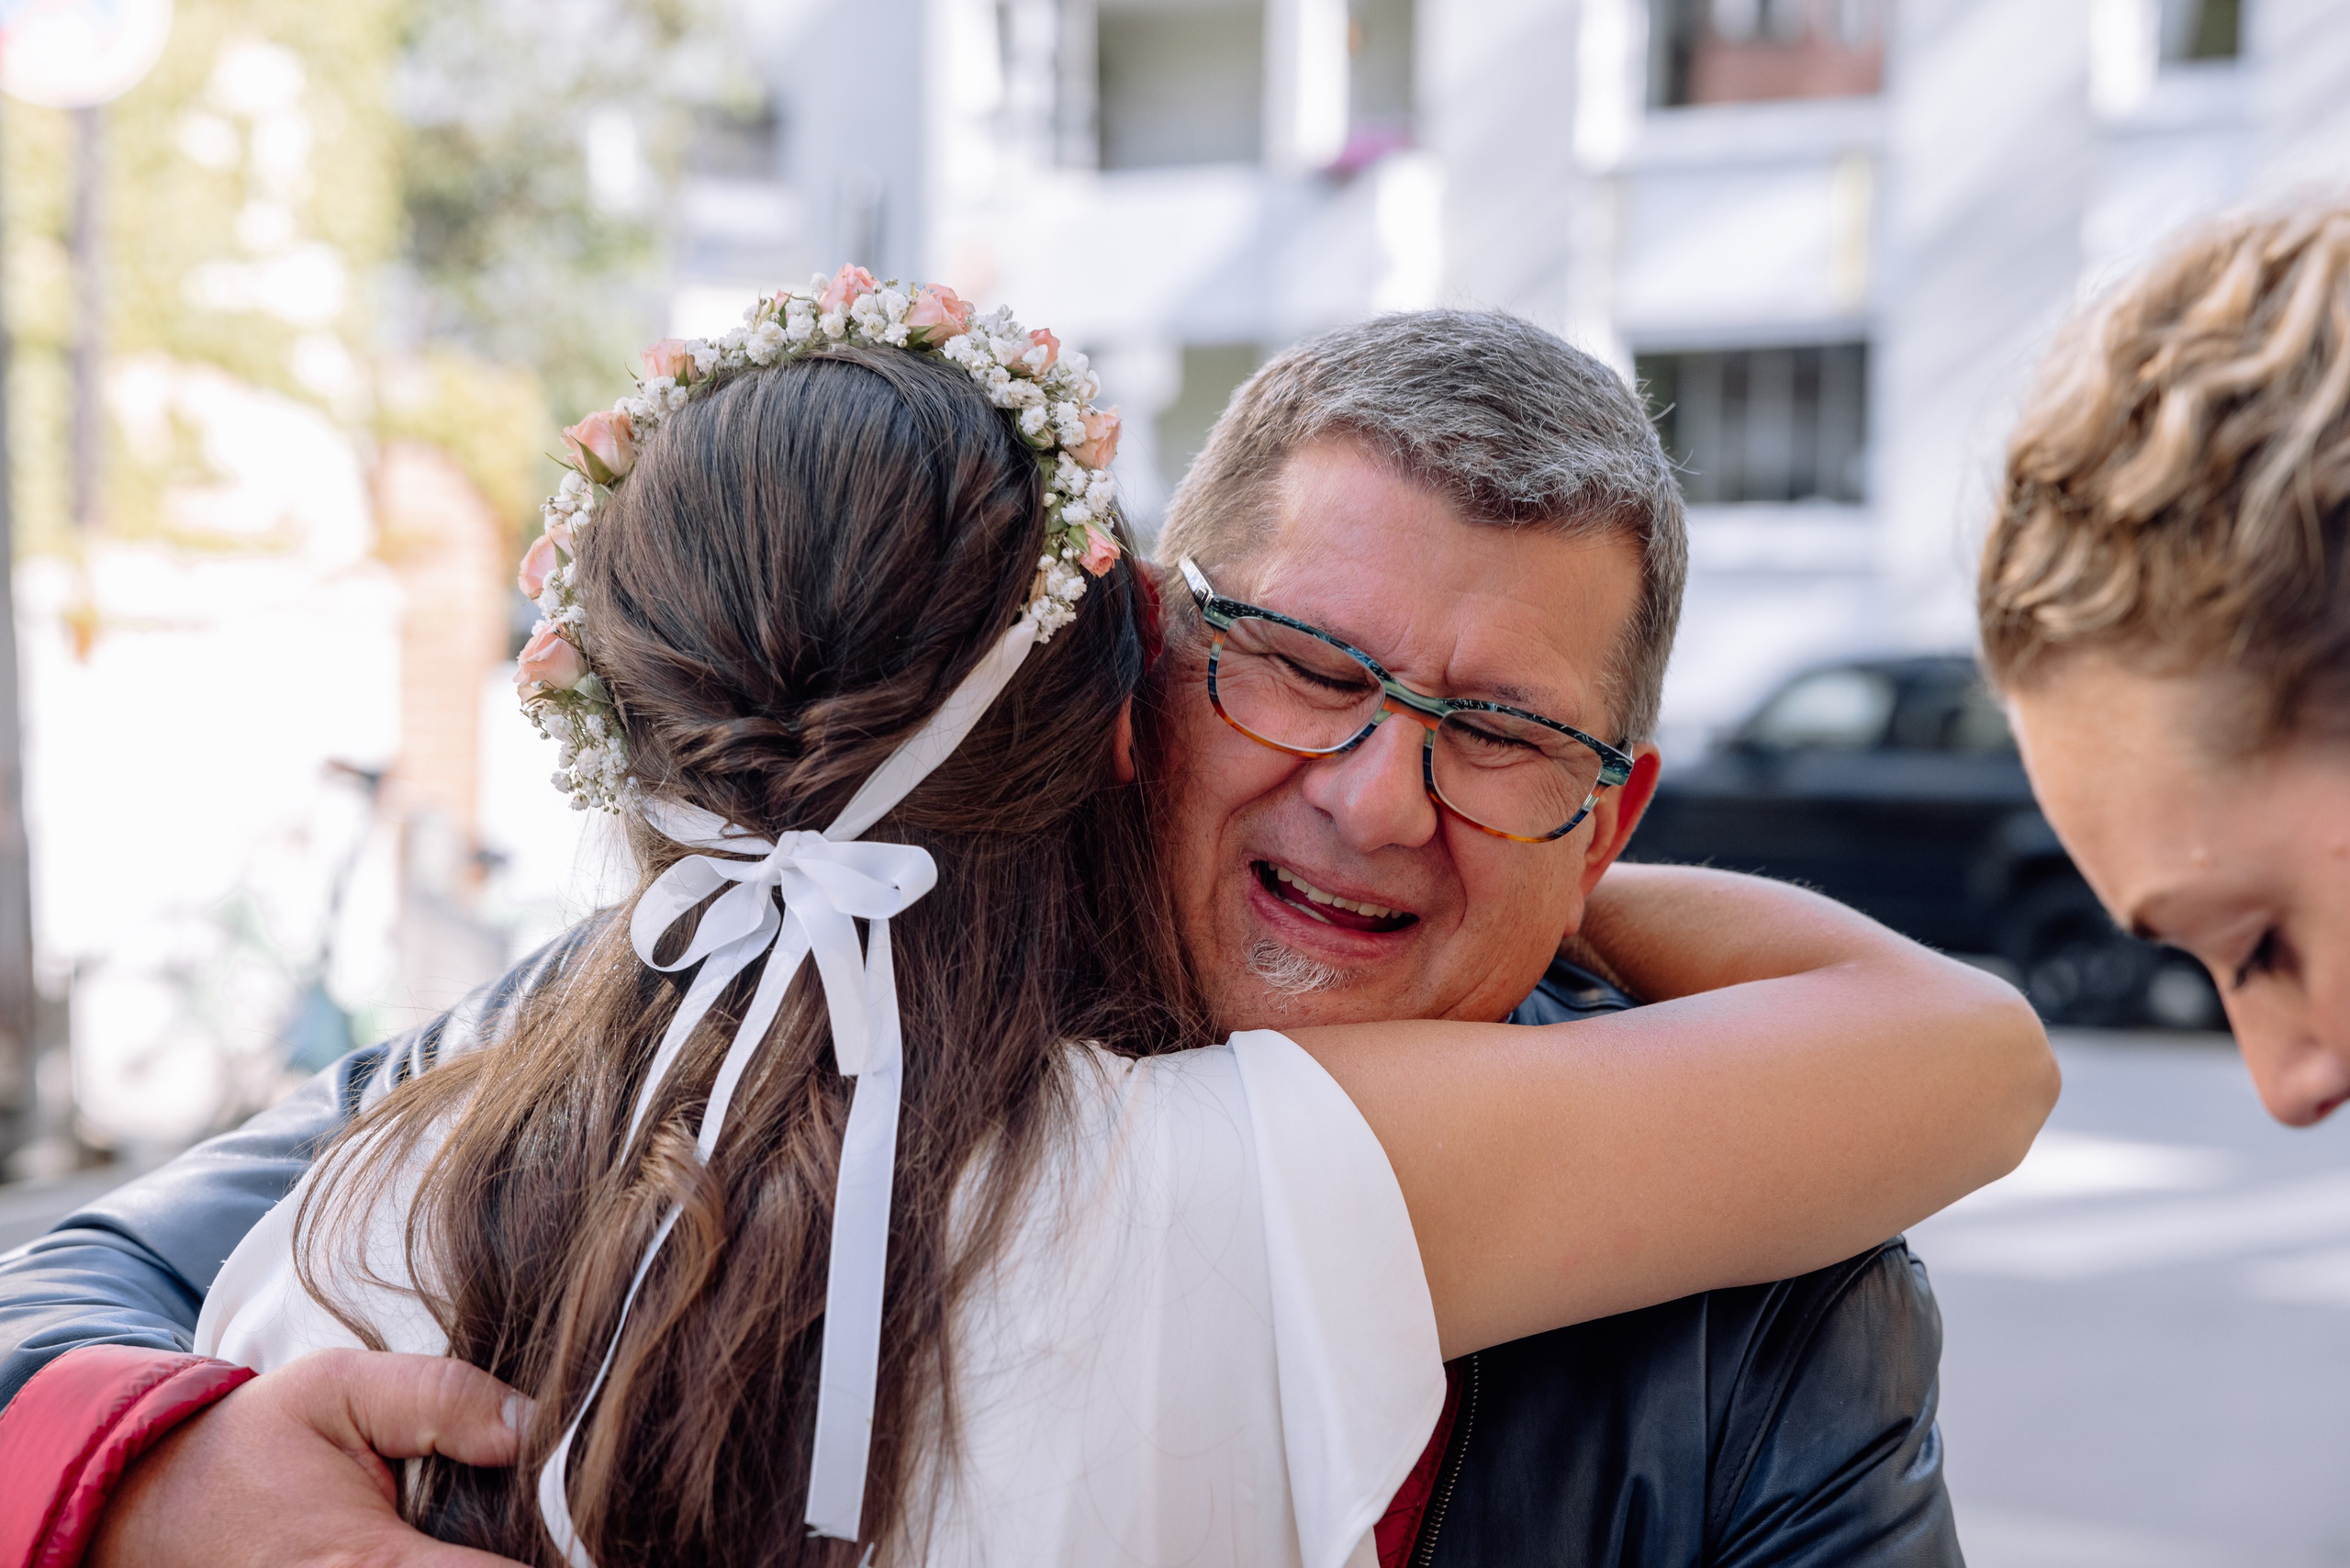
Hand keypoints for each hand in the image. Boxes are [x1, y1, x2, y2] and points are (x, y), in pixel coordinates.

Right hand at [88, 1348, 534, 1567]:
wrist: (153, 1510)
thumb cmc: (252, 1447)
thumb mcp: (344, 1389)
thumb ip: (443, 1398)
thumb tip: (535, 1423)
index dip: (557, 1554)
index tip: (590, 1528)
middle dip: (532, 1557)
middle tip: (567, 1530)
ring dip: (496, 1565)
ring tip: (523, 1535)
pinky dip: (458, 1567)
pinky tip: (476, 1545)